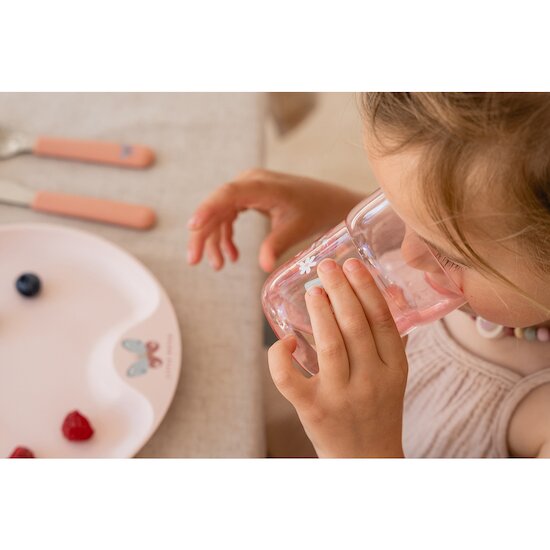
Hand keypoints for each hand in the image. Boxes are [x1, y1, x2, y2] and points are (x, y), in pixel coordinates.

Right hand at [186, 169, 365, 271]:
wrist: (327, 202)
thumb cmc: (314, 210)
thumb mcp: (296, 228)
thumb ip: (277, 244)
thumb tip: (264, 266)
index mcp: (261, 185)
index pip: (228, 194)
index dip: (208, 209)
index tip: (193, 226)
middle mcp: (248, 182)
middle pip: (215, 207)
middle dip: (203, 235)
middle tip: (194, 261)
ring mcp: (246, 190)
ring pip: (218, 215)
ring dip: (214, 240)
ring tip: (219, 265)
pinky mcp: (247, 198)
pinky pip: (227, 217)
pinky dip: (226, 237)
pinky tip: (231, 256)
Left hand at [268, 257, 408, 457]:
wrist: (367, 460)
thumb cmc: (377, 410)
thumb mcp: (393, 376)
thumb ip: (389, 338)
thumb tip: (386, 292)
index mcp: (393, 369)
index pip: (382, 321)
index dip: (366, 288)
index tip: (352, 264)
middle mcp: (370, 381)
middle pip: (355, 327)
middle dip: (340, 290)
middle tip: (327, 266)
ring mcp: (341, 397)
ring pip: (329, 347)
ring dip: (319, 314)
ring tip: (313, 291)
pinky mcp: (313, 411)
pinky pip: (290, 380)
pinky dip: (281, 358)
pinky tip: (285, 342)